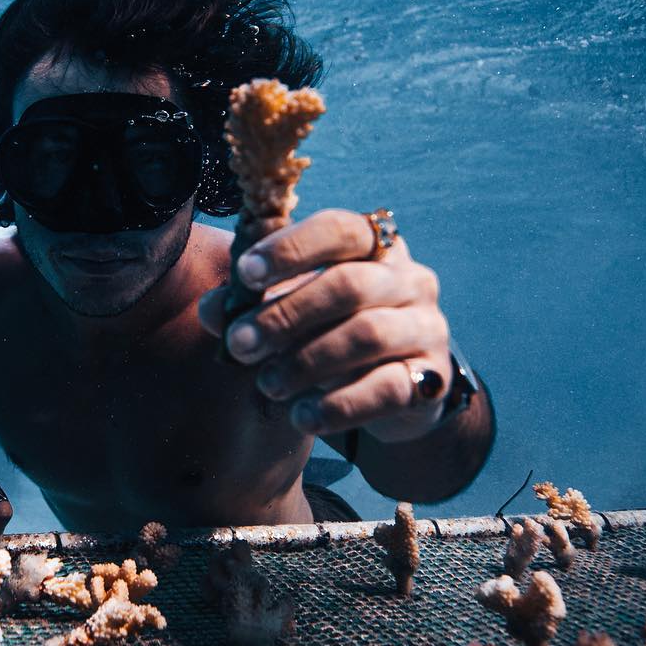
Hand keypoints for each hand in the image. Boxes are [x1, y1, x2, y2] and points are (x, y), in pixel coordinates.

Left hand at [197, 210, 453, 444]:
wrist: (394, 387)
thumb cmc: (331, 329)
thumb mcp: (293, 307)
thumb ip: (252, 302)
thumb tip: (213, 310)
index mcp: (374, 245)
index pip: (339, 229)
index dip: (290, 248)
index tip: (245, 273)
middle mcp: (409, 278)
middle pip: (349, 284)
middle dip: (286, 315)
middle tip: (240, 345)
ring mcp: (427, 326)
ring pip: (368, 335)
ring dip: (307, 361)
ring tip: (267, 383)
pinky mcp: (432, 377)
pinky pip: (386, 389)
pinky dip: (338, 405)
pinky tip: (301, 416)